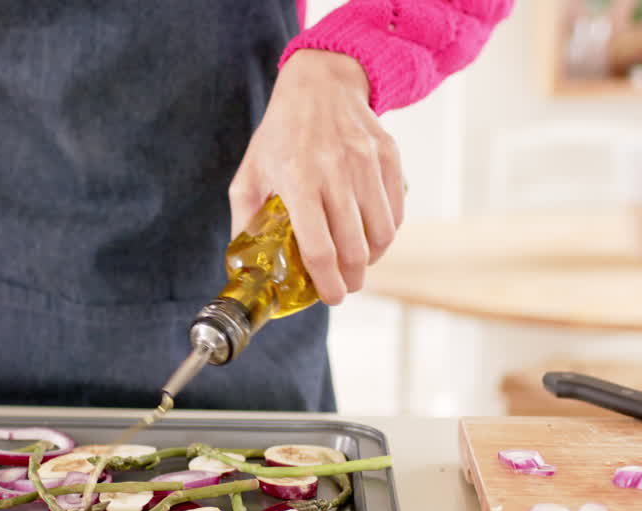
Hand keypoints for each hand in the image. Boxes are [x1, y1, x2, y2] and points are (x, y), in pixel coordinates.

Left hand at [229, 49, 403, 304]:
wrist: (321, 83)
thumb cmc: (281, 133)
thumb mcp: (250, 173)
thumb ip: (245, 219)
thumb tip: (247, 264)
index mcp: (297, 179)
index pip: (318, 246)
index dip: (326, 281)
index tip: (331, 297)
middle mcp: (335, 171)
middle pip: (354, 247)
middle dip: (352, 279)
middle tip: (345, 287)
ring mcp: (366, 162)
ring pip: (382, 233)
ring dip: (371, 258)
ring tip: (358, 263)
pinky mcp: (389, 156)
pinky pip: (396, 211)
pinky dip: (387, 232)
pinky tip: (371, 235)